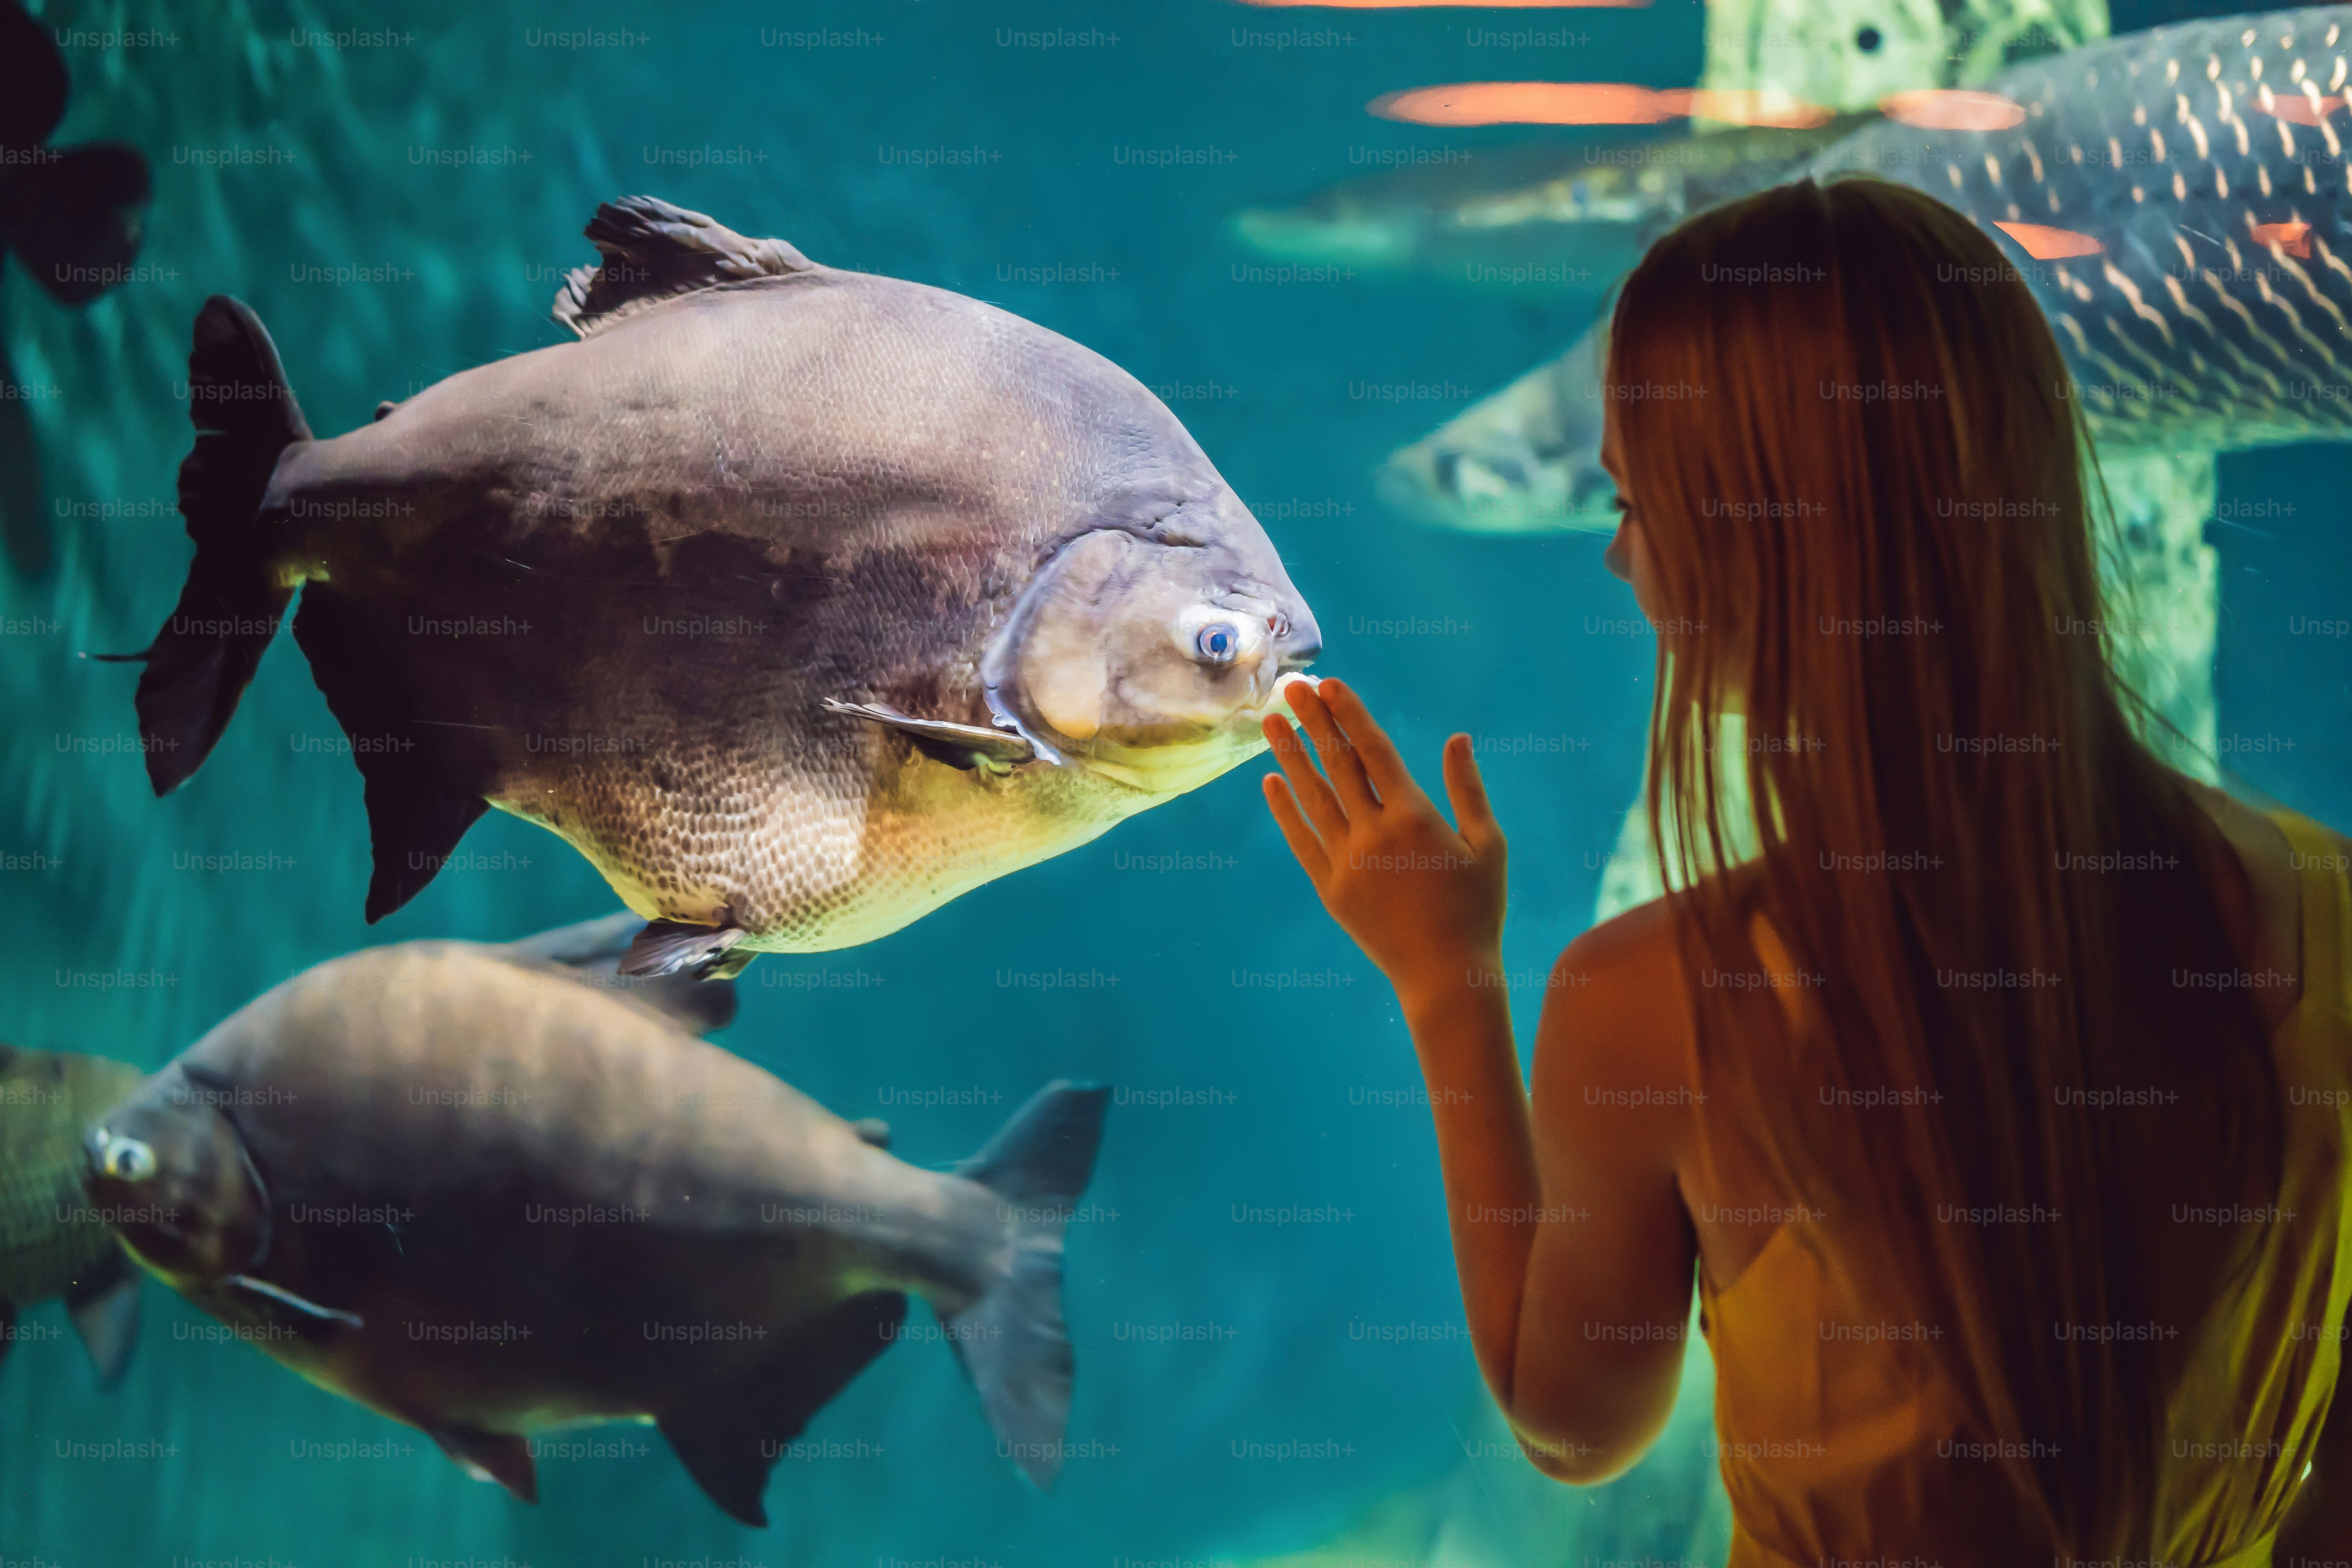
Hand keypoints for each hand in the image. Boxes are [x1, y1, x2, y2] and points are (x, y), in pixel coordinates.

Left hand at [1260, 679, 1506, 1006]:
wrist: (1444, 976)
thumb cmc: (1477, 909)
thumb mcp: (1489, 846)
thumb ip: (1469, 790)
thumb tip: (1458, 738)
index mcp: (1415, 818)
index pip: (1374, 752)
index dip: (1350, 714)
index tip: (1330, 684)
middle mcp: (1374, 835)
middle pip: (1337, 765)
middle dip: (1314, 721)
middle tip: (1293, 686)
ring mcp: (1347, 863)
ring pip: (1312, 797)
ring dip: (1290, 756)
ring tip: (1271, 721)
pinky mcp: (1331, 889)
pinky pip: (1301, 840)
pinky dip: (1285, 810)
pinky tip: (1270, 782)